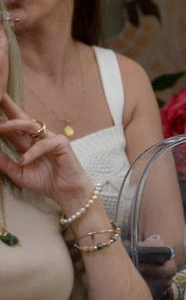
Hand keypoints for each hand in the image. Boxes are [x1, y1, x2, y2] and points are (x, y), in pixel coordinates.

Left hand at [0, 94, 96, 208]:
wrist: (66, 193)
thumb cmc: (45, 181)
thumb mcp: (17, 172)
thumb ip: (4, 161)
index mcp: (26, 143)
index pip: (11, 128)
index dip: (2, 119)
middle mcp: (37, 137)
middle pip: (21, 118)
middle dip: (8, 107)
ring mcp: (50, 138)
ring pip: (30, 125)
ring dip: (14, 125)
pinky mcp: (61, 144)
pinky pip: (43, 144)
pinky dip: (32, 153)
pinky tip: (23, 161)